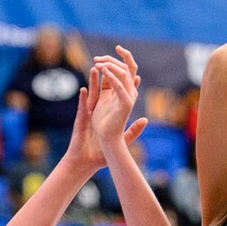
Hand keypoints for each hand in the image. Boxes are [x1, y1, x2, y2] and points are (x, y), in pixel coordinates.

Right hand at [63, 48, 144, 172]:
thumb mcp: (120, 142)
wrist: (85, 163)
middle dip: (107, 75)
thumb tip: (145, 120)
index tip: (131, 74)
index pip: (115, 96)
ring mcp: (89, 115)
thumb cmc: (101, 154)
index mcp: (107, 115)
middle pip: (103, 90)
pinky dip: (83, 99)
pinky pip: (82, 108)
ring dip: (93, 81)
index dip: (122, 84)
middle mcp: (98, 111)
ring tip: (95, 68)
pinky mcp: (81, 121)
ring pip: (92, 95)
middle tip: (109, 62)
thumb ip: (133, 131)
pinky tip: (84, 90)